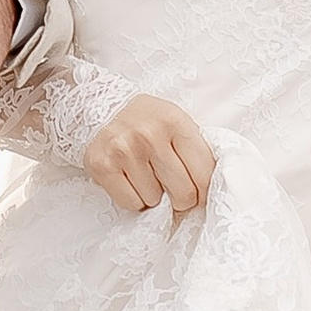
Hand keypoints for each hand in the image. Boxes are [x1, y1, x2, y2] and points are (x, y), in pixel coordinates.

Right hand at [82, 95, 216, 219]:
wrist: (104, 106)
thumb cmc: (149, 121)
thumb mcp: (178, 123)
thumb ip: (196, 151)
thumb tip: (207, 193)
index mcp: (175, 122)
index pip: (203, 174)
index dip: (204, 192)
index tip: (199, 194)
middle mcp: (149, 135)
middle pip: (182, 193)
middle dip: (181, 199)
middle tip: (174, 190)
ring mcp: (124, 151)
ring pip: (154, 200)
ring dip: (153, 195)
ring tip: (147, 176)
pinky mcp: (103, 166)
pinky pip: (131, 203)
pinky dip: (134, 199)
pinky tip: (131, 181)